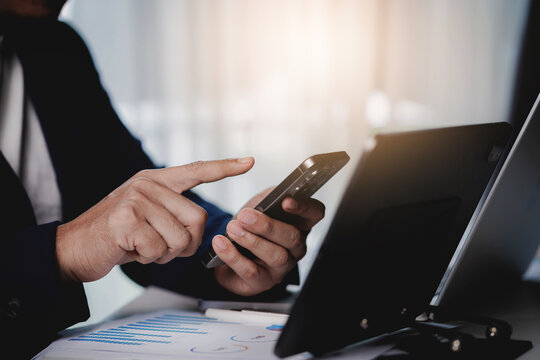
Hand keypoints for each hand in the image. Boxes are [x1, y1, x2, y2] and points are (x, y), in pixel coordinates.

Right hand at [56, 158, 253, 281]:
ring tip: (143, 247)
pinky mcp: (125, 219)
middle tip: (161, 247)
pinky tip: (131, 250)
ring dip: (166, 254)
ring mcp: (136, 199)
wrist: (75, 248)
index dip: (225, 167)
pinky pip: (159, 250)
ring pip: (180, 238)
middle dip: (187, 243)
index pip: (197, 170)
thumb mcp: (148, 216)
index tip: (249, 162)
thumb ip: (172, 212)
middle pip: (198, 218)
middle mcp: (147, 184)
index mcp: (156, 180)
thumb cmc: (119, 236)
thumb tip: (200, 226)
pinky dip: (149, 259)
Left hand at [212, 188, 324, 295]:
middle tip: (246, 216)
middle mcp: (295, 248)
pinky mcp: (262, 282)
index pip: (314, 214)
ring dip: (252, 241)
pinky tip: (221, 244)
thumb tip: (272, 195)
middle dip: (267, 226)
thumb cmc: (251, 226)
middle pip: (292, 237)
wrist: (230, 249)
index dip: (303, 207)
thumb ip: (268, 198)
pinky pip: (251, 271)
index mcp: (300, 224)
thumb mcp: (260, 205)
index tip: (285, 201)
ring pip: (275, 256)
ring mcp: (281, 268)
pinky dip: (233, 256)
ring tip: (233, 229)